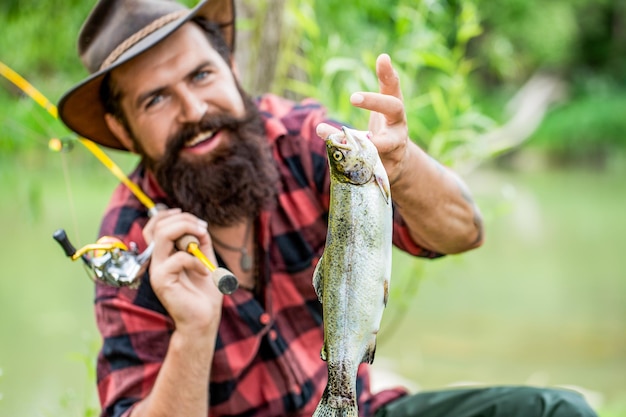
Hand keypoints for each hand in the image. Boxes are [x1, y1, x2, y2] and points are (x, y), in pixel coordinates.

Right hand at [145, 209, 222, 335]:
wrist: (204, 319)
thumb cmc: (204, 292)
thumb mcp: (205, 260)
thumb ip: (200, 242)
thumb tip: (199, 225)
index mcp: (163, 254)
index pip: (155, 226)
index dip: (172, 216)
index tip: (196, 220)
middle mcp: (156, 260)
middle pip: (158, 226)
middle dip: (184, 220)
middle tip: (202, 228)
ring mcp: (156, 270)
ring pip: (162, 235)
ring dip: (187, 229)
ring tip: (202, 237)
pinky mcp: (161, 281)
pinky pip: (178, 258)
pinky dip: (196, 260)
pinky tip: (205, 272)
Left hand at [317, 53, 409, 184]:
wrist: (398, 165)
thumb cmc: (388, 128)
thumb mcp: (386, 108)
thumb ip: (384, 85)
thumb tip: (384, 55)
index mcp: (396, 113)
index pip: (395, 89)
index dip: (390, 74)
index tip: (382, 58)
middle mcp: (398, 130)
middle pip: (394, 110)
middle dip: (375, 102)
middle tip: (353, 96)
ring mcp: (392, 152)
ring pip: (377, 144)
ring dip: (353, 140)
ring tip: (325, 131)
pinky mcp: (382, 171)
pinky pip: (364, 166)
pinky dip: (347, 162)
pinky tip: (330, 159)